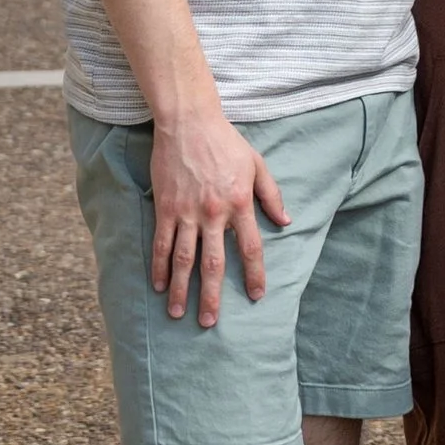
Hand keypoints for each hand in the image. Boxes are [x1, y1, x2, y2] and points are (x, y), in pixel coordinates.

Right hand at [149, 105, 288, 327]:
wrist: (189, 121)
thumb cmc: (226, 141)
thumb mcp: (257, 165)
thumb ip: (271, 195)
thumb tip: (286, 221)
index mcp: (239, 204)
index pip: (250, 248)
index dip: (253, 275)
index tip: (256, 296)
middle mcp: (213, 213)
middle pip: (214, 263)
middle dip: (212, 296)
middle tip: (209, 322)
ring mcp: (187, 212)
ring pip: (183, 259)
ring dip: (181, 289)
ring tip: (178, 313)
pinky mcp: (165, 207)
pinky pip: (161, 243)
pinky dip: (158, 266)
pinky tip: (158, 285)